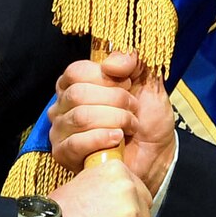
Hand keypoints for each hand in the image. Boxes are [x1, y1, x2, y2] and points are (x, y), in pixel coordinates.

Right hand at [49, 51, 175, 194]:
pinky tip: (117, 139)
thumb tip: (110, 64)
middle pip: (78, 94)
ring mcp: (60, 131)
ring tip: (129, 126)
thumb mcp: (146, 80)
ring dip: (114, 120)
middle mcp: (62, 105)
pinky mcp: (64, 155)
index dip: (105, 78)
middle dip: (115, 100)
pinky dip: (102, 138)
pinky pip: (76, 143)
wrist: (156, 153)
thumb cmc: (147, 116)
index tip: (128, 85)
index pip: (76, 72)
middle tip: (133, 108)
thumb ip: (131, 61)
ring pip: (80, 118)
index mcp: (75, 83)